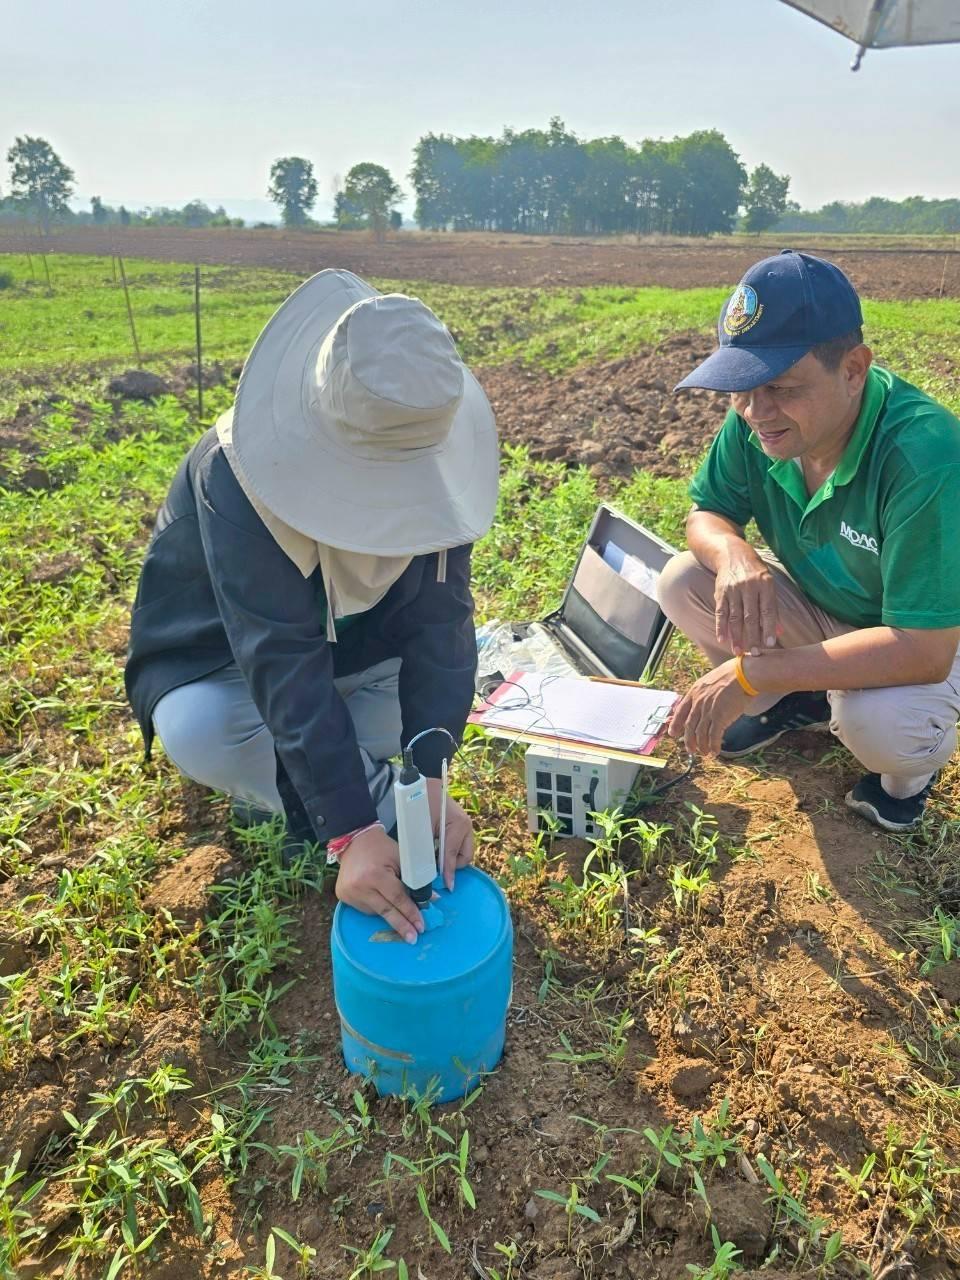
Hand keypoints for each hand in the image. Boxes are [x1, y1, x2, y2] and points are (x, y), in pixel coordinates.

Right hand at [335, 827, 423, 943]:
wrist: (355, 840)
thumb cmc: (382, 848)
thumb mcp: (402, 859)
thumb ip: (416, 880)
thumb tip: (431, 900)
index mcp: (375, 875)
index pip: (397, 899)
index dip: (411, 913)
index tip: (421, 926)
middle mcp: (359, 887)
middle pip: (386, 911)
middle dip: (402, 925)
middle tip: (413, 938)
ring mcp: (349, 893)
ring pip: (375, 912)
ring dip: (390, 914)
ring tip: (400, 915)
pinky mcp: (343, 896)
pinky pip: (365, 909)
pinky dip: (376, 907)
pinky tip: (381, 900)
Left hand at [426, 776, 473, 891]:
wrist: (422, 784)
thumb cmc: (421, 804)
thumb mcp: (422, 829)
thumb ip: (427, 851)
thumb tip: (430, 872)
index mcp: (459, 825)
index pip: (453, 855)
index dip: (448, 872)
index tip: (448, 885)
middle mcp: (466, 826)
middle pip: (464, 857)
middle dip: (452, 865)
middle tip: (436, 868)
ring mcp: (465, 825)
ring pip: (463, 851)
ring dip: (451, 858)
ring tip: (435, 859)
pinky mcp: (460, 825)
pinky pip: (459, 844)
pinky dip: (450, 850)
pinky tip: (437, 849)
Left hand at [668, 660, 752, 755]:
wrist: (743, 675)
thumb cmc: (731, 676)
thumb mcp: (710, 682)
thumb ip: (704, 694)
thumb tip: (703, 705)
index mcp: (694, 692)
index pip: (680, 711)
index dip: (675, 724)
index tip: (673, 733)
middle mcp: (699, 703)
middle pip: (689, 726)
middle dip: (689, 740)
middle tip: (690, 750)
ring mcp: (708, 710)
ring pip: (700, 733)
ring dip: (702, 746)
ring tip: (705, 752)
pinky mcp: (720, 717)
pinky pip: (713, 736)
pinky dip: (713, 746)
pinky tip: (715, 751)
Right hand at [714, 550, 779, 655]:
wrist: (732, 554)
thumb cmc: (755, 573)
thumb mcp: (768, 584)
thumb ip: (773, 608)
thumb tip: (779, 632)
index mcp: (765, 584)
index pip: (768, 609)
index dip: (769, 627)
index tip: (770, 644)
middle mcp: (749, 586)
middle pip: (751, 616)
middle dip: (753, 636)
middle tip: (754, 653)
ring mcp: (733, 589)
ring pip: (735, 617)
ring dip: (736, 636)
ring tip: (738, 651)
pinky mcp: (720, 592)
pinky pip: (721, 612)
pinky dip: (721, 626)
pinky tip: (722, 639)